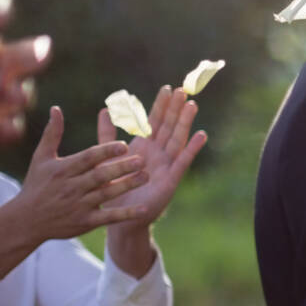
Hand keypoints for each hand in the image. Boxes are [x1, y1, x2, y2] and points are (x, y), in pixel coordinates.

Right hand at [0, 106, 147, 282]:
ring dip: (128, 186)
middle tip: (142, 160)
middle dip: (121, 167)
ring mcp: (79, 205)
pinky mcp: (85, 222)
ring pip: (107, 194)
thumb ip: (52, 134)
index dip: (106, 151)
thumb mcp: (41, 158)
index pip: (88, 158)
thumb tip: (56, 109)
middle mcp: (72, 187)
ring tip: (147, 176)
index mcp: (63, 169)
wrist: (26, 220)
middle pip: (100, 176)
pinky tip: (144, 209)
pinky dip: (126, 214)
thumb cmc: (37, 184)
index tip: (125, 145)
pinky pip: (108, 217)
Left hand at [99, 85, 206, 230]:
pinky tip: (201, 135)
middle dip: (175, 109)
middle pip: (168, 126)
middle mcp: (157, 153)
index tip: (167, 89)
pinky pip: (183, 161)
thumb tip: (104, 109)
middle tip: (183, 91)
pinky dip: (192, 148)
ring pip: (177, 139)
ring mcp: (166, 165)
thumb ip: (107, 134)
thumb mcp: (107, 156)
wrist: (118, 216)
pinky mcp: (171, 180)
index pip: (154, 121)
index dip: (160, 106)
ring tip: (192, 106)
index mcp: (143, 146)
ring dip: (185, 123)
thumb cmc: (114, 188)